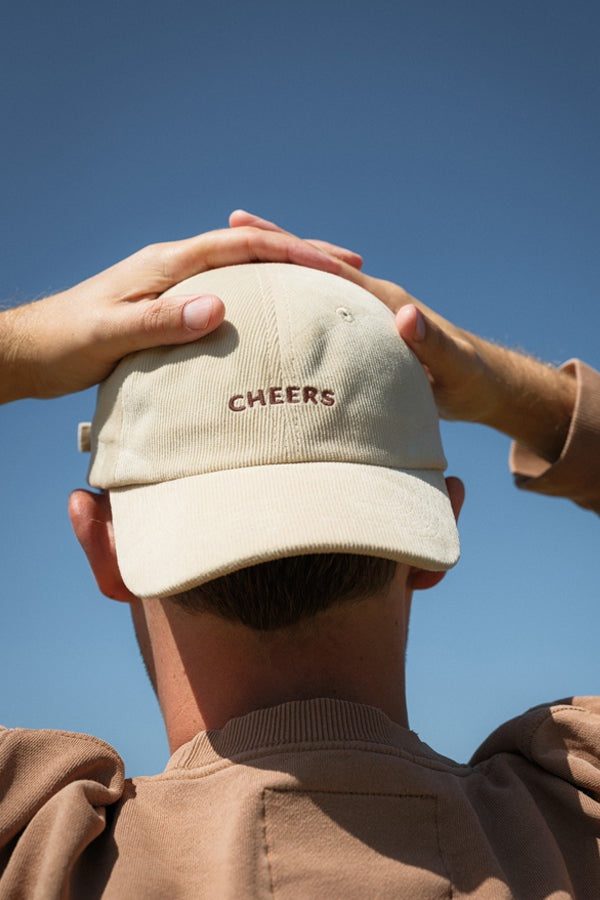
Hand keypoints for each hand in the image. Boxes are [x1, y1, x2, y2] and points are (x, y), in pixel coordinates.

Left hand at [0, 225, 342, 402]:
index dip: (291, 251)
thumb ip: (161, 321)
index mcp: (166, 264)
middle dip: (303, 253)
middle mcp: (174, 266)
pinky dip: (263, 292)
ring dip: (288, 270)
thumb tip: (219, 308)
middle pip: (251, 249)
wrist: (32, 349)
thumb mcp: (110, 336)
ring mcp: (173, 283)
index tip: (335, 265)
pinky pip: (230, 290)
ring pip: (244, 268)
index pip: (241, 247)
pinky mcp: (170, 304)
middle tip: (352, 265)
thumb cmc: (65, 343)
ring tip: (330, 283)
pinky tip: (279, 311)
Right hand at [230, 211, 575, 462]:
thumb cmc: (470, 378)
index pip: (327, 268)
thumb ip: (430, 342)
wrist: (484, 385)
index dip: (287, 249)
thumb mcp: (453, 365)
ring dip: (278, 272)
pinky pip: (321, 314)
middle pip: (313, 266)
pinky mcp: (364, 336)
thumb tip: (405, 314)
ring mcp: (365, 316)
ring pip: (313, 287)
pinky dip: (294, 305)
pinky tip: (270, 313)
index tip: (246, 229)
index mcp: (384, 300)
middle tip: (230, 223)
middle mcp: (372, 299)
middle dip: (274, 246)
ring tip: (235, 265)